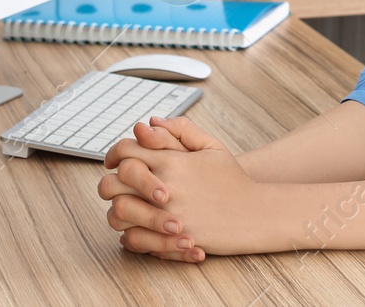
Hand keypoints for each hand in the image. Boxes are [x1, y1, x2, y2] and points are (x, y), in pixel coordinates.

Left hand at [99, 116, 266, 257]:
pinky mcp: (170, 240)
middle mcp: (164, 187)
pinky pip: (132, 239)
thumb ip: (180, 130)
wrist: (254, 214)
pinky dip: (129, 234)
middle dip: (110, 182)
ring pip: (118, 213)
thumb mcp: (211, 146)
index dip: (114, 153)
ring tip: (128, 206)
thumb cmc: (232, 180)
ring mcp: (166, 216)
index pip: (125, 151)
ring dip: (118, 209)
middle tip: (117, 185)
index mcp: (172, 162)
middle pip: (113, 182)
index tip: (115, 160)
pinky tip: (138, 227)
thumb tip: (149, 123)